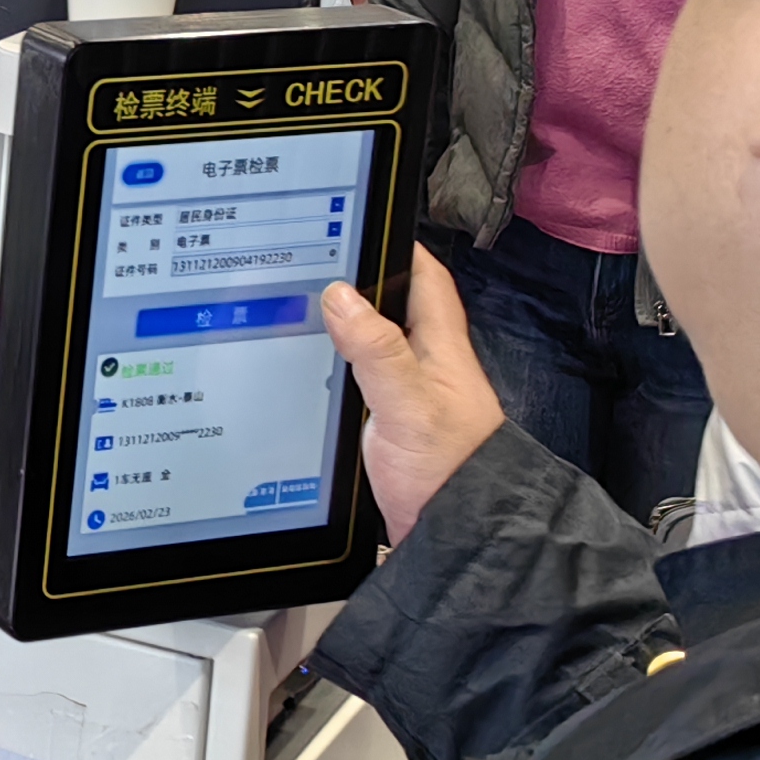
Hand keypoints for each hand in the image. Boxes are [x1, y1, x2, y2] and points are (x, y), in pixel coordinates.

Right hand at [322, 252, 506, 539]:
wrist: (460, 540)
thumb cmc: (452, 472)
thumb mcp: (410, 405)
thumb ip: (377, 350)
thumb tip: (341, 295)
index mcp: (441, 350)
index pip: (424, 278)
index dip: (398, 245)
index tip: (364, 219)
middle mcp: (426, 369)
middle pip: (393, 307)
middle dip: (359, 282)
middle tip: (315, 260)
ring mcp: (408, 400)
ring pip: (373, 346)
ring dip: (343, 329)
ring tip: (299, 308)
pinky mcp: (389, 430)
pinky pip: (358, 384)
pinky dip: (334, 371)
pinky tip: (308, 375)